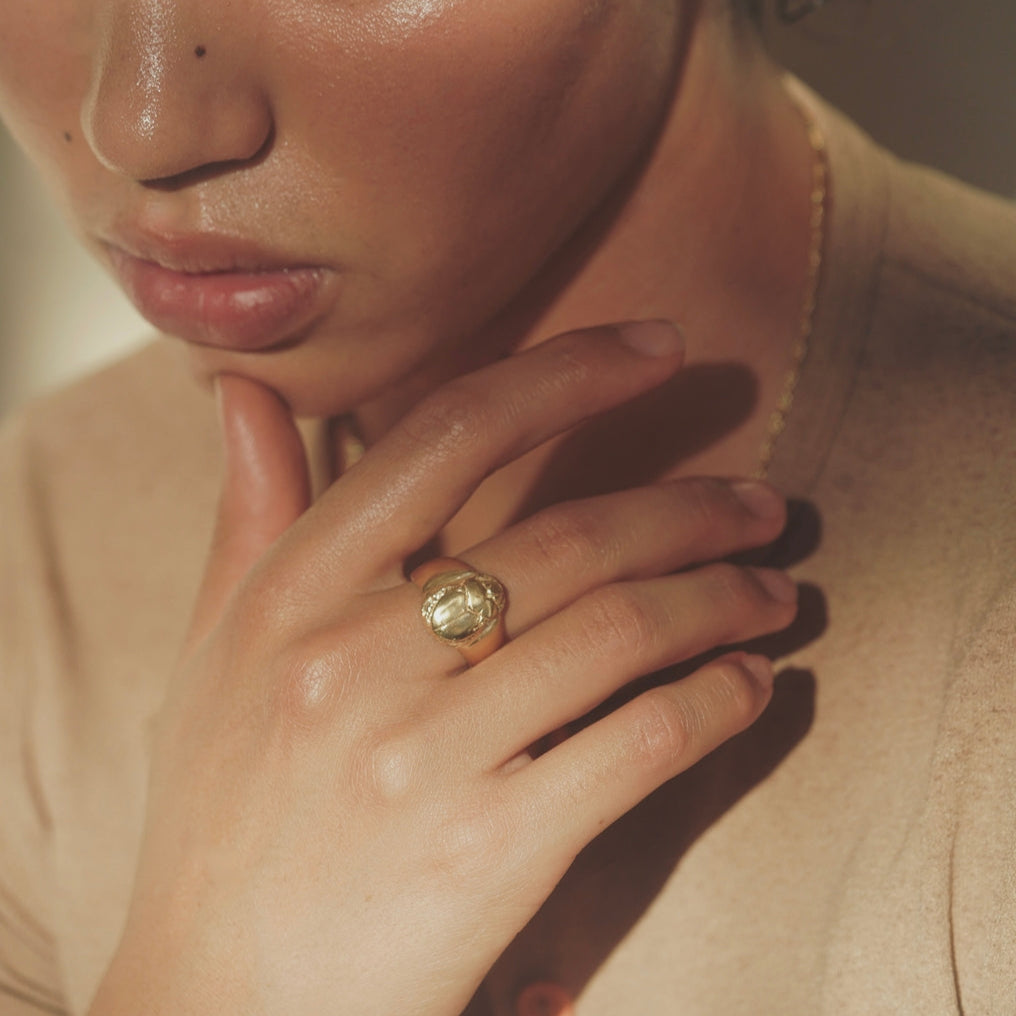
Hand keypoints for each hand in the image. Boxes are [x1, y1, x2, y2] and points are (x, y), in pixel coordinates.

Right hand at [89, 321, 795, 1015]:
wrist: (220, 996)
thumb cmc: (220, 814)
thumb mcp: (211, 653)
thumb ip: (246, 517)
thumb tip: (242, 393)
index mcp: (292, 591)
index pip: (449, 435)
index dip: (567, 372)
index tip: (659, 345)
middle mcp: (353, 658)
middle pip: (567, 536)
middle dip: (688, 507)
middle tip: (756, 502)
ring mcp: (422, 756)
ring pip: (619, 631)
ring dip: (721, 600)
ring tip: (771, 591)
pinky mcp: (488, 852)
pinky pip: (637, 745)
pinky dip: (714, 704)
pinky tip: (748, 687)